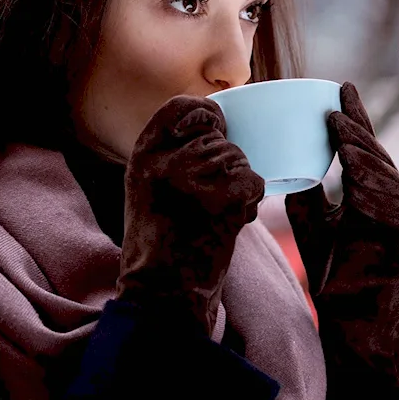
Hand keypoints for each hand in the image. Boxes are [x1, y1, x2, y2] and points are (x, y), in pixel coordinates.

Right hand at [117, 95, 264, 335]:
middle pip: (220, 139)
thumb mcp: (147, 186)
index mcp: (144, 154)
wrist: (163, 293)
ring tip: (212, 217)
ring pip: (239, 160)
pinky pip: (254, 182)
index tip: (215, 128)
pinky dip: (250, 203)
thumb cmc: (160, 243)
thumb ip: (171, 154)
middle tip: (206, 202)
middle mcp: (166, 161)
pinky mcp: (222, 198)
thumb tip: (215, 126)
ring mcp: (194, 178)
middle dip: (225, 166)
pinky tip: (226, 225)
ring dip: (238, 187)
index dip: (206, 114)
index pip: (182, 106)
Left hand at [284, 82, 398, 399]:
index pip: (363, 146)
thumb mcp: (312, 223)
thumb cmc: (335, 273)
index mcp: (372, 191)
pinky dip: (376, 192)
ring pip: (385, 175)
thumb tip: (289, 159)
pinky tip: (356, 180)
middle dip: (356, 129)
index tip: (340, 87)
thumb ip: (307, 193)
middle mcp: (394, 198)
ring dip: (363, 154)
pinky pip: (397, 208)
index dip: (354, 116)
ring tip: (341, 134)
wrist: (351, 321)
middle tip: (335, 108)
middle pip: (375, 155)